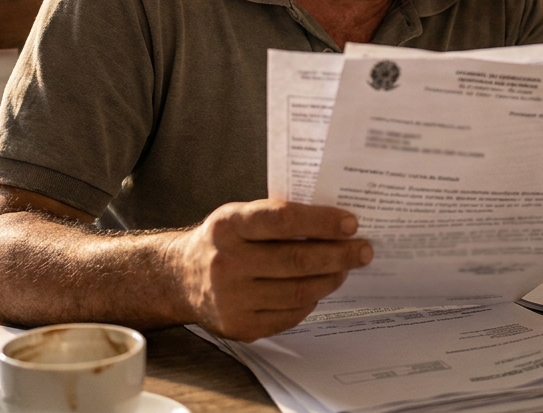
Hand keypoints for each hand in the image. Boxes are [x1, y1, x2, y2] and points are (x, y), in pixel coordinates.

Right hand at [172, 200, 371, 340]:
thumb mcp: (238, 216)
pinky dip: (310, 301)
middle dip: (339, 255)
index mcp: (228, 225)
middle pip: (296, 260)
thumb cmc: (221, 242)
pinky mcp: (240, 326)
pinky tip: (318, 288)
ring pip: (298, 291)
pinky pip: (289, 315)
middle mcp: (226, 262)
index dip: (321, 222)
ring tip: (345, 268)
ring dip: (330, 279)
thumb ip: (276, 217)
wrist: (179, 278)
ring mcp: (232, 299)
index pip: (283, 220)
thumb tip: (333, 224)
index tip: (351, 223)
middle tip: (363, 250)